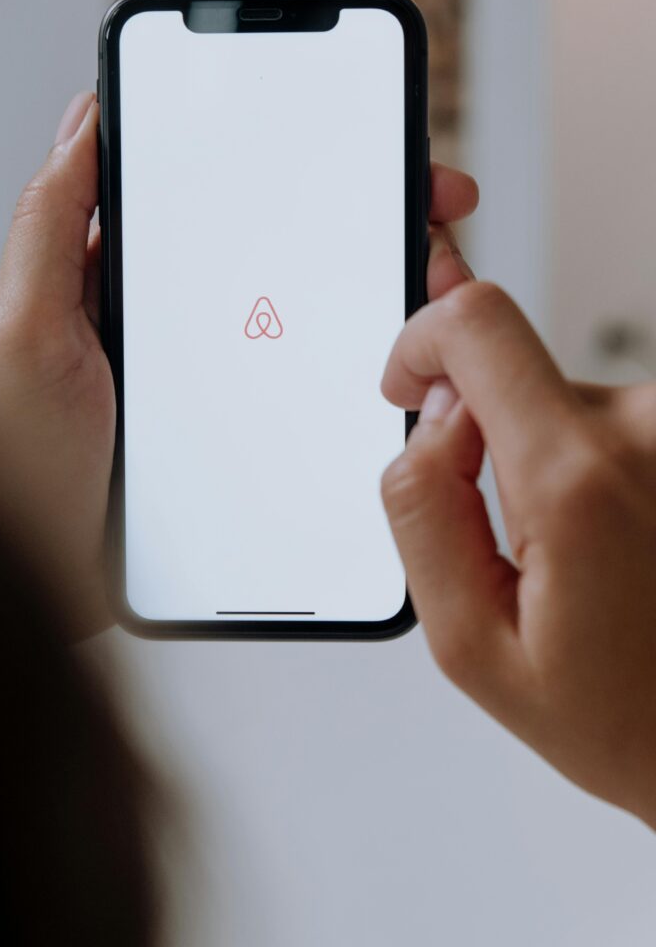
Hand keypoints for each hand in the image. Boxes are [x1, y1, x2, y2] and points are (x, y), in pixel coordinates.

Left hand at [0, 93, 476, 638]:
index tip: (359, 144)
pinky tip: (398, 375)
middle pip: (281, 257)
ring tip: (437, 289)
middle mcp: (181, 326)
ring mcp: (214, 383)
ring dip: (372, 305)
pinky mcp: (237, 439)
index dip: (290, 168)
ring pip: (305, 326)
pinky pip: (304, 398)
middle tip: (430, 216)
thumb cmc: (16, 461)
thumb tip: (87, 120)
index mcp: (130, 282)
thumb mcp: (24, 332)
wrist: (42, 581)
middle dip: (359, 227)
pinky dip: (356, 384)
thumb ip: (50, 228)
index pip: (222, 201)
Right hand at [381, 280, 655, 828]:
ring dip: (547, 466)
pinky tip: (617, 548)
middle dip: (487, 441)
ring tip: (583, 561)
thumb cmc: (623, 715)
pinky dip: (590, 473)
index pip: (476, 325)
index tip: (408, 388)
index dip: (420, 343)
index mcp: (577, 480)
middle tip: (519, 543)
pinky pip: (610, 425)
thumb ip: (424, 506)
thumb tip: (434, 415)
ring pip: (562, 404)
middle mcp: (646, 433)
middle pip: (513, 373)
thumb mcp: (471, 644)